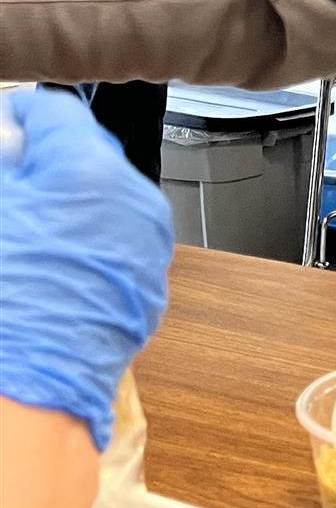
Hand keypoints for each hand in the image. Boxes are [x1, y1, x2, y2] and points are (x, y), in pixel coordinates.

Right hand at [0, 89, 172, 449]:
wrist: (29, 393)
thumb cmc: (5, 303)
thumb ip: (4, 162)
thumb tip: (10, 141)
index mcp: (91, 170)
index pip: (56, 113)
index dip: (22, 117)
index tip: (6, 126)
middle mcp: (135, 201)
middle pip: (86, 155)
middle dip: (45, 163)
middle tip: (10, 179)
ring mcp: (148, 246)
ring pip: (105, 200)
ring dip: (68, 202)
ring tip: (27, 230)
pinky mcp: (148, 284)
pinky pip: (117, 241)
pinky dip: (87, 239)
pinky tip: (52, 263)